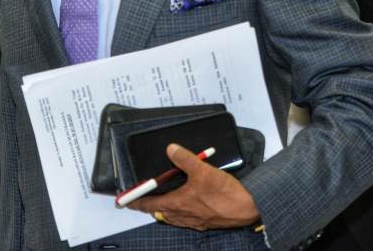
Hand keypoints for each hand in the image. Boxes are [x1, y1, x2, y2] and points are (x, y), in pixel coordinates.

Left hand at [126, 143, 259, 230]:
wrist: (247, 209)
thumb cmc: (225, 193)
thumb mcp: (203, 170)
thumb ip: (185, 159)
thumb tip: (171, 149)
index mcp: (178, 203)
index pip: (149, 204)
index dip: (136, 201)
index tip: (125, 200)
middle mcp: (182, 215)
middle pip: (158, 211)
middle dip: (148, 205)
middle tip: (142, 197)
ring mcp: (193, 221)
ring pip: (170, 216)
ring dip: (163, 208)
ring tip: (161, 199)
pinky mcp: (203, 222)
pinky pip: (183, 219)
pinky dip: (177, 212)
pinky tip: (184, 203)